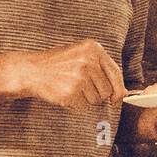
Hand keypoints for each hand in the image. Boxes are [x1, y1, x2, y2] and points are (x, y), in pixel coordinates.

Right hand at [10, 40, 125, 110]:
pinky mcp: (71, 92)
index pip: (116, 73)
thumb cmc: (59, 65)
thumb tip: (124, 93)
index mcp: (93, 49)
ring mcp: (80, 77)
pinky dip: (76, 104)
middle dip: (98, 95)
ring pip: (96, 100)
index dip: (119, 89)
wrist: (32, 70)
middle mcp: (88, 61)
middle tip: (81, 88)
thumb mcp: (82, 57)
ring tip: (71, 87)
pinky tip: (65, 93)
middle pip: (108, 90)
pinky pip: (84, 106)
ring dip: (86, 99)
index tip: (117, 98)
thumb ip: (103, 71)